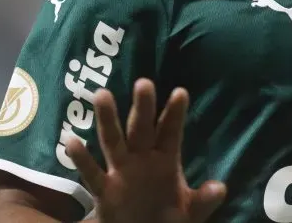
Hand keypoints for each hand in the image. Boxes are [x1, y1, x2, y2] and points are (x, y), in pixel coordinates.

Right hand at [65, 79, 226, 222]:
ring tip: (102, 95)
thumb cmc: (167, 217)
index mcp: (166, 159)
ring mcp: (121, 171)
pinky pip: (93, 174)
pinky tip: (71, 141)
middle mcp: (142, 159)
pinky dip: (82, 159)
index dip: (175, 114)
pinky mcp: (104, 191)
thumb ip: (203, 200)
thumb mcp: (190, 211)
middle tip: (144, 83)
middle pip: (141, 128)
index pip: (170, 132)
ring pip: (113, 141)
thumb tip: (220, 188)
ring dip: (108, 120)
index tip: (180, 92)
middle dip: (143, 107)